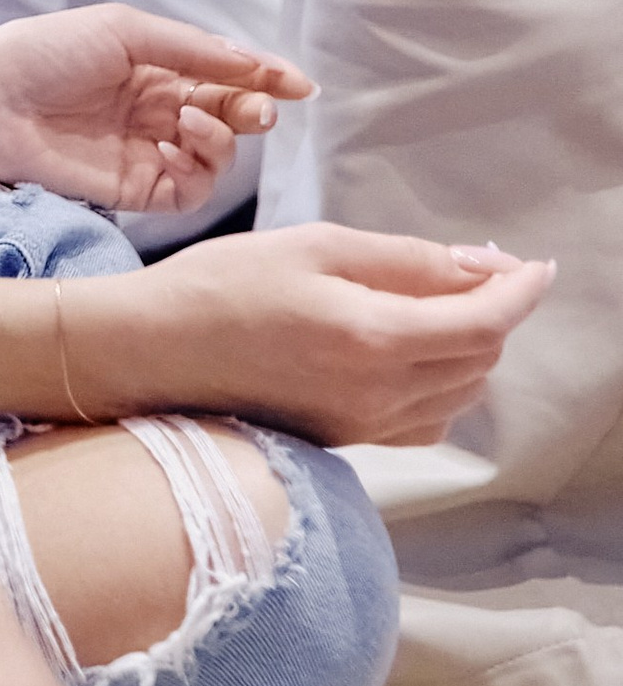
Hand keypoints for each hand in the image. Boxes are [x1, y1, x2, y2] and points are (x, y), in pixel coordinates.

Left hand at [0, 5, 310, 214]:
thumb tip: (255, 65)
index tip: (300, 83)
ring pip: (218, 158)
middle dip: (253, 110)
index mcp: (157, 68)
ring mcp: (147, 153)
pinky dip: (197, 174)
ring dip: (221, 140)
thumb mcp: (124, 31)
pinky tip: (175, 150)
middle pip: (232, 117)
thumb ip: (193, 50)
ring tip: (190, 123)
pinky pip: (188, 193)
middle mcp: (158, 112)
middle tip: (254, 108)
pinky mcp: (132, 191)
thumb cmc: (42, 52)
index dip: (267, 78)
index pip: (227, 76)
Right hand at [81, 226, 551, 446]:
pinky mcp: (341, 440)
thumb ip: (404, 258)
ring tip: (441, 305)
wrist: (148, 352)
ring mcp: (360, 426)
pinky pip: (424, 421)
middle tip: (474, 270)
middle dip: (493, 312)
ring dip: (469, 349)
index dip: (520, 291)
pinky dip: (441, 385)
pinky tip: (412, 354)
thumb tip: (477, 266)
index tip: (536, 266)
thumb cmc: (219, 286)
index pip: (484, 323)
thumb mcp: (314, 245)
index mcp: (373, 339)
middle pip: (480, 360)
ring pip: (459, 394)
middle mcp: (377, 395)